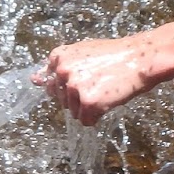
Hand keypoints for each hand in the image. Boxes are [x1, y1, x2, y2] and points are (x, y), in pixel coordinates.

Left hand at [32, 36, 158, 125]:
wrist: (140, 58)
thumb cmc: (114, 55)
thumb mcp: (82, 53)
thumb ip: (59, 66)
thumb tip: (33, 80)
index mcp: (58, 56)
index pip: (52, 83)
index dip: (70, 85)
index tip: (84, 81)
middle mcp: (62, 71)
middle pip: (62, 99)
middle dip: (78, 97)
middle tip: (100, 83)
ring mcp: (74, 87)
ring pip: (73, 111)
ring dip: (88, 107)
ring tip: (106, 89)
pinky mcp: (88, 102)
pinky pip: (86, 121)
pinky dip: (97, 116)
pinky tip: (109, 101)